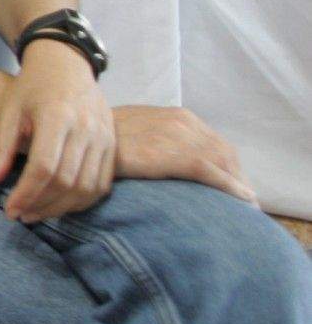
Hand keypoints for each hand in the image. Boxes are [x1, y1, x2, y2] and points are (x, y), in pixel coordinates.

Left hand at [0, 39, 115, 221]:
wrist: (67, 65)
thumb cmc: (32, 87)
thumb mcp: (9, 111)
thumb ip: (1, 148)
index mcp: (58, 116)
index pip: (44, 167)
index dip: (26, 193)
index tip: (9, 210)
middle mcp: (87, 128)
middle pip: (67, 181)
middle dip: (42, 205)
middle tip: (21, 215)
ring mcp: (104, 137)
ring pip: (87, 187)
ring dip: (61, 208)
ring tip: (36, 213)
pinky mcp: (113, 145)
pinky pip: (102, 183)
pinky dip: (82, 201)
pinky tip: (60, 205)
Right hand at [112, 105, 256, 206]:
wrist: (76, 131)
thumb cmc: (101, 140)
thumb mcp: (133, 136)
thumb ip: (154, 145)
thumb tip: (163, 166)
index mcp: (176, 116)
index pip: (215, 144)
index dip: (228, 169)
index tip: (234, 190)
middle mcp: (181, 121)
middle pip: (224, 152)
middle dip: (237, 178)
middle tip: (245, 204)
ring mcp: (176, 134)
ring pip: (222, 161)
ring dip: (237, 185)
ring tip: (246, 207)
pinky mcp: (168, 152)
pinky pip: (209, 170)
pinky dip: (229, 185)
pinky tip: (242, 199)